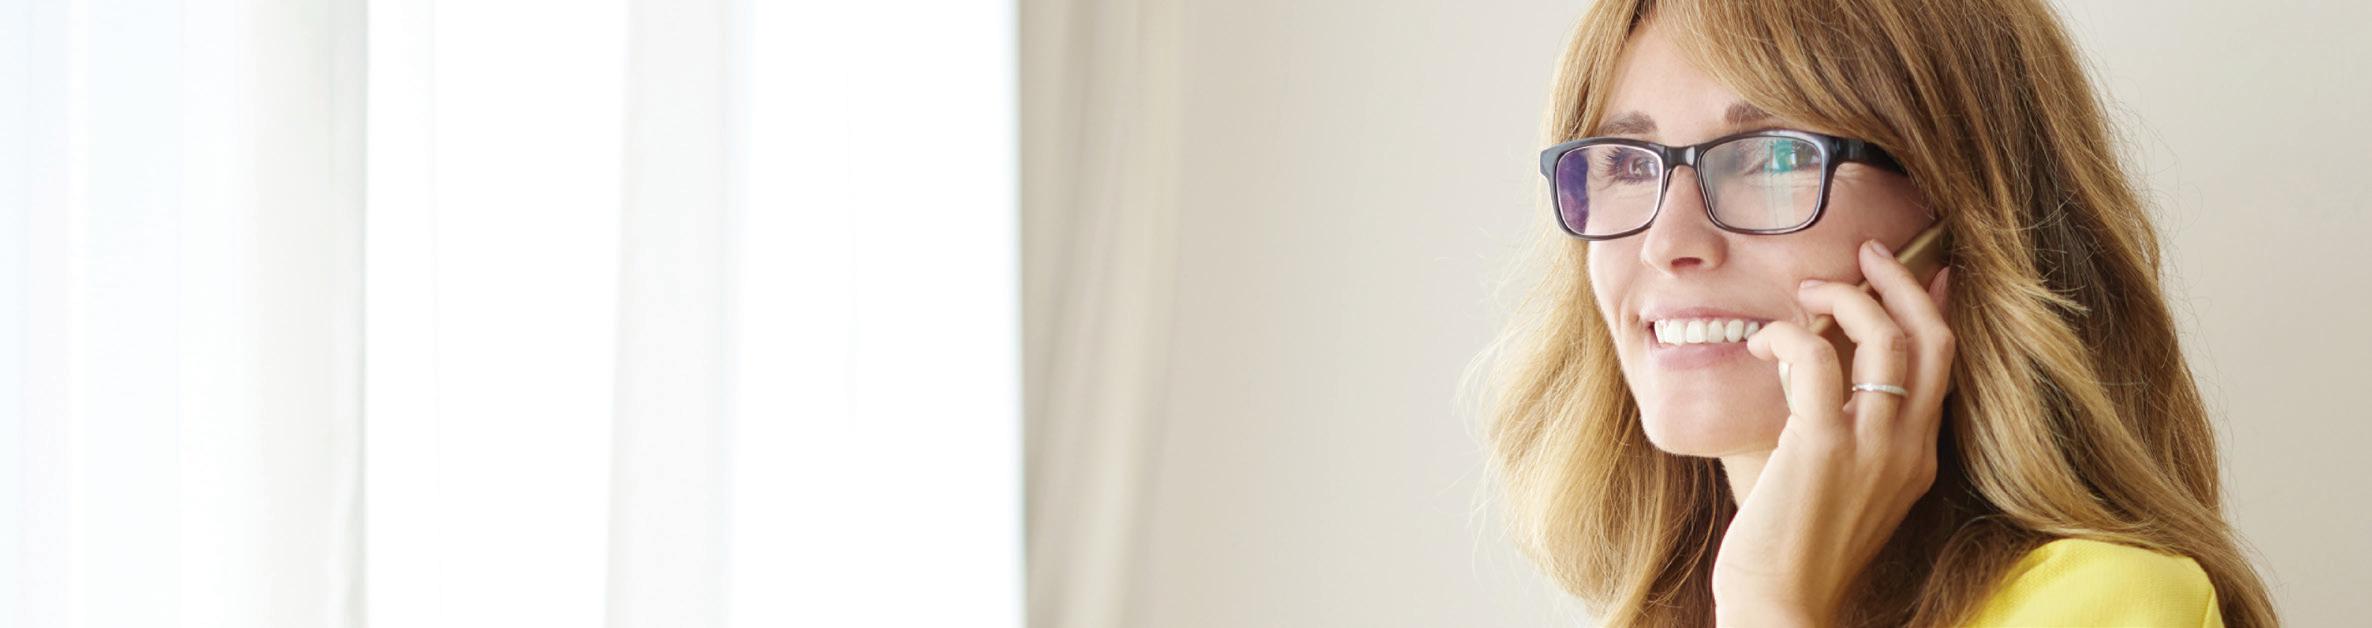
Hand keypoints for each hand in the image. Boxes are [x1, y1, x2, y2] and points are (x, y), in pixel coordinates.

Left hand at [1710, 239, 1955, 624]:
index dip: (1933, 307)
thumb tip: (1819, 372)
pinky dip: (1788, 335)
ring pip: (1885, 338)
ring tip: (1808, 290)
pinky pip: (1816, 361)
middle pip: (1930, 338)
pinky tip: (1763, 342)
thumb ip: (1840, 432)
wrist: (1782, 607)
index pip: (1943, 364)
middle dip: (1902, 282)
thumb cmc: (1793, 550)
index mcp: (1916, 458)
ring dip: (1846, 296)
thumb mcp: (1836, 484)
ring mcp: (1872, 448)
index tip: (1925, 271)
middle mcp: (1907, 449)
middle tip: (1866, 253)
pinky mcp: (1822, 447)